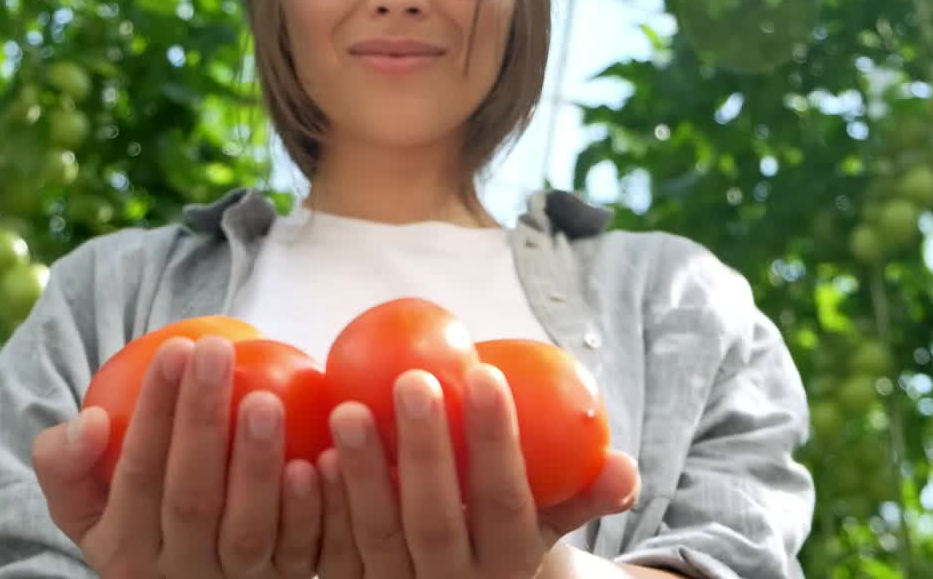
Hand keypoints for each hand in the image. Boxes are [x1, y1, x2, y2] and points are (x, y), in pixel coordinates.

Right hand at [31, 336, 322, 578]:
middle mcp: (178, 576)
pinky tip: (319, 455)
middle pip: (191, 498)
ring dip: (257, 464)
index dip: (153, 412)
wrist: (192, 572)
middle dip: (201, 421)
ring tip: (266, 398)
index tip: (175, 347)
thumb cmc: (137, 503)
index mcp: (123, 552)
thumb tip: (91, 423)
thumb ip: (65, 460)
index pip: (135, 474)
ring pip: (248, 530)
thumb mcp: (82, 495)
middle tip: (217, 351)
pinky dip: (312, 506)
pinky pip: (303, 547)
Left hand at [314, 364, 639, 578]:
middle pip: (435, 518)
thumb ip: (584, 492)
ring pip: (376, 537)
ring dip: (360, 474)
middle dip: (425, 450)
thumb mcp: (553, 519)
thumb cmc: (510, 528)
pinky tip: (306, 458)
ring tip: (346, 409)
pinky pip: (333, 551)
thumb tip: (626, 467)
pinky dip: (319, 508)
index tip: (484, 373)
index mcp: (509, 561)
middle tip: (413, 379)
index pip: (505, 498)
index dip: (496, 440)